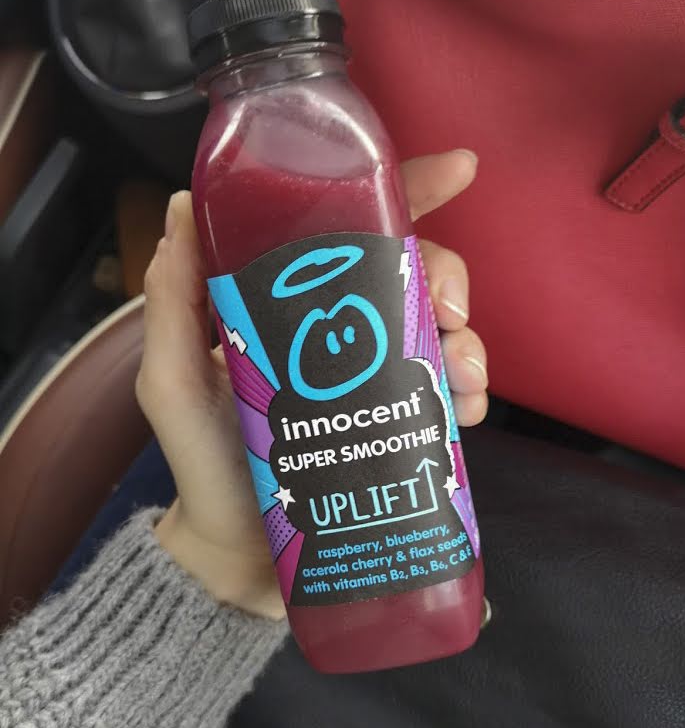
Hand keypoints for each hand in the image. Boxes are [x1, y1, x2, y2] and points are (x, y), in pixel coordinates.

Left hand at [136, 149, 486, 618]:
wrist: (242, 557)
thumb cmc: (203, 464)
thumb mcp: (172, 380)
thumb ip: (172, 301)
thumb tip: (184, 206)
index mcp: (291, 304)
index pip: (346, 229)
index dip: (403, 193)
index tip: (458, 171)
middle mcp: (341, 330)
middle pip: (410, 272)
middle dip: (445, 276)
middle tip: (449, 315)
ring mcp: (378, 377)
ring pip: (442, 330)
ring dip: (468, 342)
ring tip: (463, 378)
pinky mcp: (402, 422)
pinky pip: (451, 392)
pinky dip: (470, 392)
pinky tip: (465, 413)